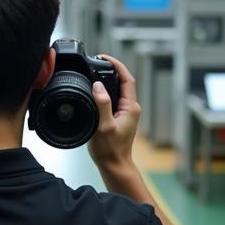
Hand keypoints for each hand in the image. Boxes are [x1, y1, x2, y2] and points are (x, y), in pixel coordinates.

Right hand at [87, 53, 140, 176]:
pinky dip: (104, 91)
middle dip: (111, 70)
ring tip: (94, 72)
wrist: (113, 166)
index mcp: (131, 108)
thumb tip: (97, 85)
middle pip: (123, 82)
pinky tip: (94, 91)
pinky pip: (112, 99)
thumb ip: (102, 104)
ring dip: (107, 80)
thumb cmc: (110, 150)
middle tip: (97, 62)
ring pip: (117, 90)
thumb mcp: (104, 126)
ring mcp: (125, 113)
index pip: (127, 79)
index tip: (105, 58)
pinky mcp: (118, 118)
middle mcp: (130, 108)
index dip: (117, 65)